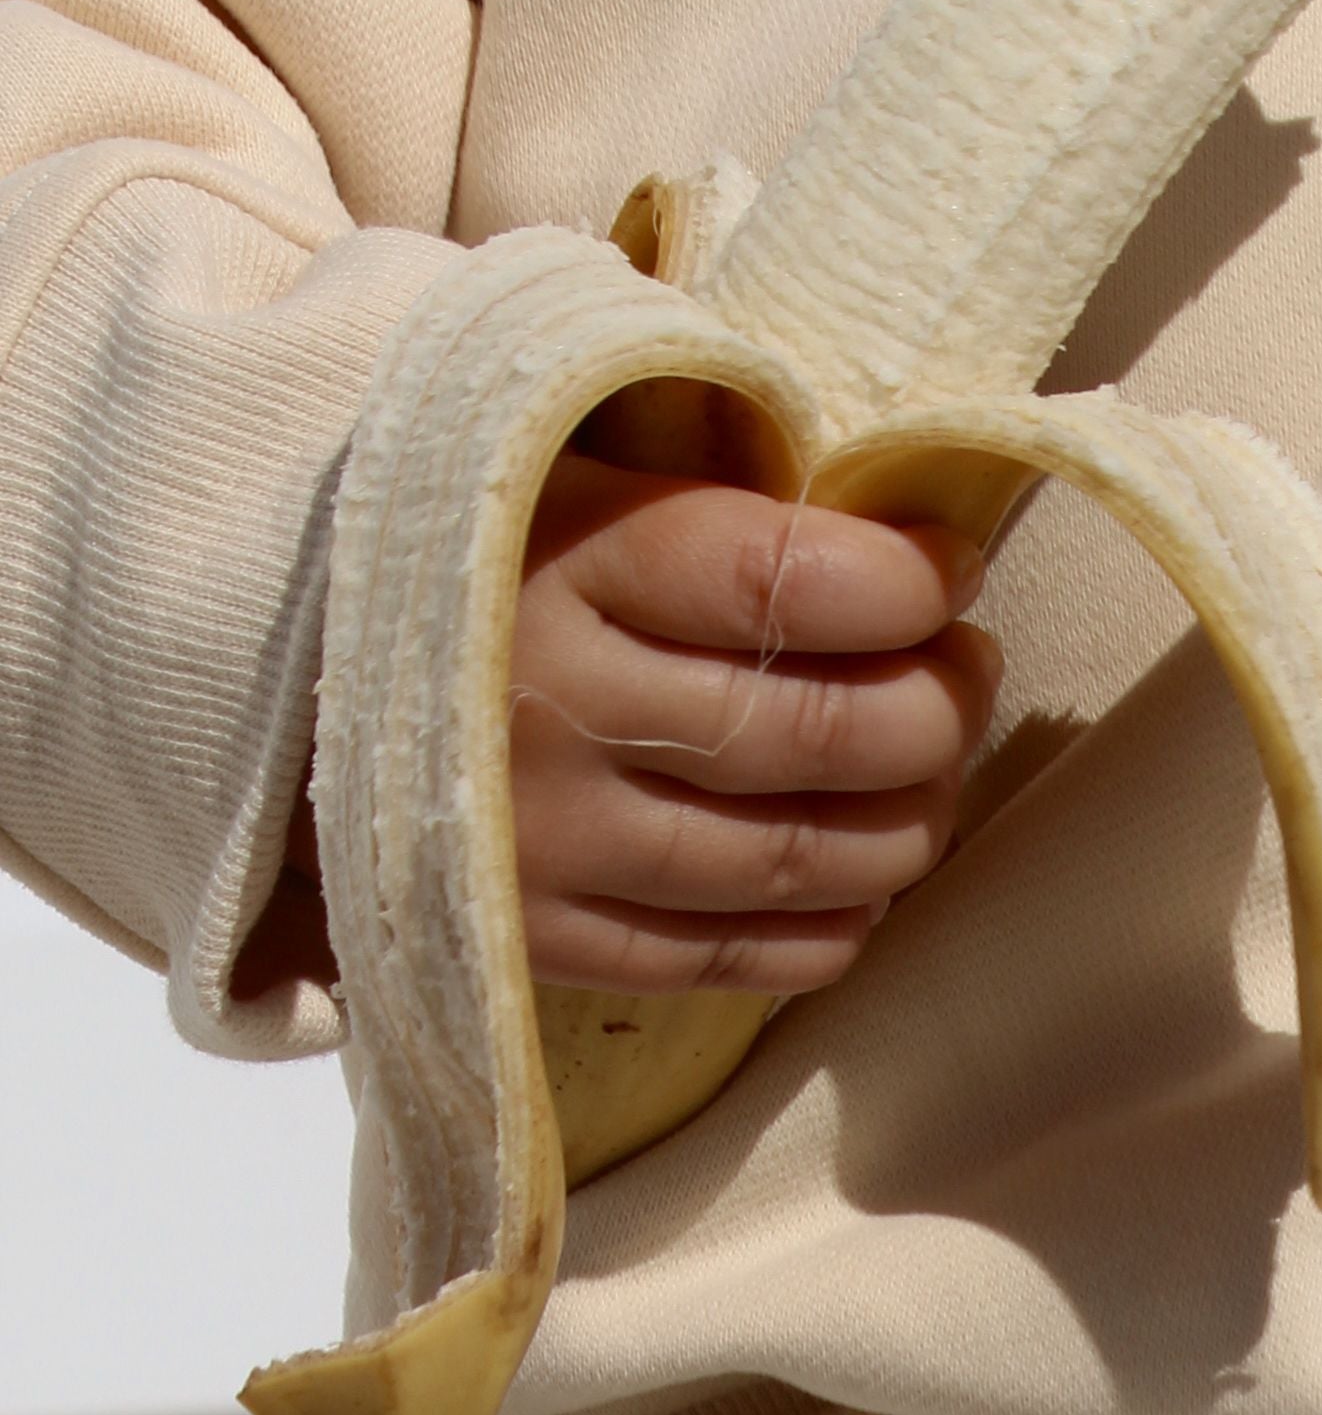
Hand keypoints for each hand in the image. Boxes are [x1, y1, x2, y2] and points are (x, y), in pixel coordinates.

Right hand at [499, 449, 999, 992]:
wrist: (265, 664)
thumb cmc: (457, 542)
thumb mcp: (544, 456)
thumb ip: (693, 471)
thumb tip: (882, 496)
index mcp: (562, 562)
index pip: (783, 582)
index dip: (902, 584)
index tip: (947, 573)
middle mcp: (560, 712)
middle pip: (817, 735)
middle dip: (933, 708)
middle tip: (963, 675)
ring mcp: (552, 843)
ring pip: (793, 859)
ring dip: (906, 825)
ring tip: (930, 775)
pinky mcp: (544, 939)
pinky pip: (731, 958)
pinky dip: (829, 927)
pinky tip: (865, 881)